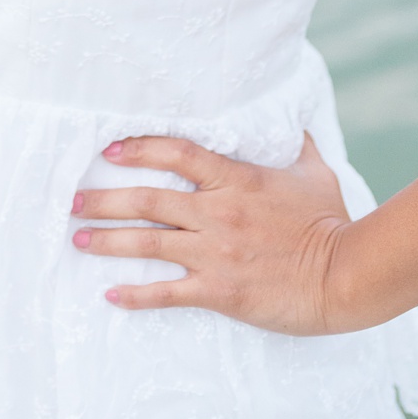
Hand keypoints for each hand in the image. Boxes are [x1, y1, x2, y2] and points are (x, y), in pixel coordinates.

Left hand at [72, 132, 357, 333]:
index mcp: (238, 179)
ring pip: (148, 243)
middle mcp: (218, 213)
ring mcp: (215, 253)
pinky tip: (110, 295)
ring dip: (107, 240)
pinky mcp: (218, 290)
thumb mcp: (315, 172)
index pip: (179, 153)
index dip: (141, 148)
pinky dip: (135, 295)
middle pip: (148, 200)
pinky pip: (166, 293)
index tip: (112, 150)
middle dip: (105, 199)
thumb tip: (290, 123)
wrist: (344, 274)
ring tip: (78, 240)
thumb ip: (296, 145)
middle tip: (74, 200)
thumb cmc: (331, 221)